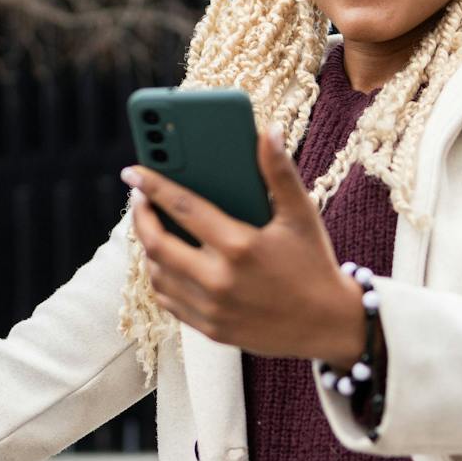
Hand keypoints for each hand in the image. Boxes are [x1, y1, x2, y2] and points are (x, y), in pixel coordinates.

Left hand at [124, 126, 364, 366]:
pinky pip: (168, 301)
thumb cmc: (314, 264)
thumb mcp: (301, 215)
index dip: (152, 186)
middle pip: (157, 244)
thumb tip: (268, 131)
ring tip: (152, 228)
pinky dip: (160, 278)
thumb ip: (280, 172)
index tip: (133, 172)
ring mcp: (212, 308)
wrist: (328, 325)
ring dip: (148, 249)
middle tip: (139, 200)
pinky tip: (165, 261)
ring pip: (158, 274)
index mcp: (239, 245)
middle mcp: (220, 279)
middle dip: (140, 217)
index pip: (182, 208)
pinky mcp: (210, 329)